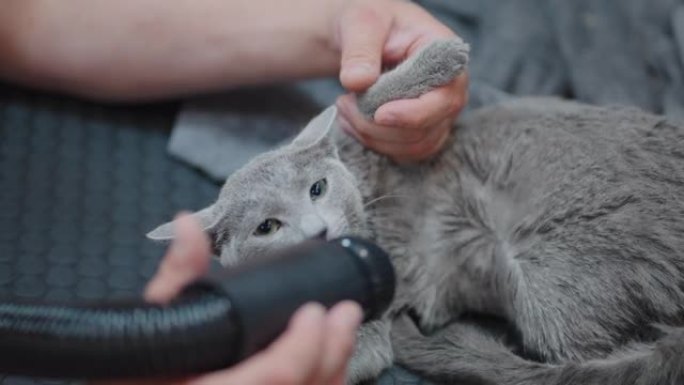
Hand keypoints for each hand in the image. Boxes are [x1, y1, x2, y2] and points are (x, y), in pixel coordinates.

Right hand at [102, 214, 362, 384]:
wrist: (145, 384)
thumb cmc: (142, 371)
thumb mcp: (152, 322)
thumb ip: (177, 276)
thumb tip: (189, 226)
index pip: (276, 375)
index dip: (304, 345)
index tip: (314, 311)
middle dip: (333, 348)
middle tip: (345, 314)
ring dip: (335, 366)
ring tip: (340, 332)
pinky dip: (325, 380)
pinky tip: (329, 361)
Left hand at [331, 0, 467, 161]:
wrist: (364, 36)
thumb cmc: (370, 23)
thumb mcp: (362, 22)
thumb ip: (360, 49)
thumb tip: (357, 81)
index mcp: (445, 56)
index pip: (445, 97)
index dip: (413, 113)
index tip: (379, 114)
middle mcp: (450, 89)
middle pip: (426, 128)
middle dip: (379, 126)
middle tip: (344, 103)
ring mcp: (438, 114)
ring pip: (413, 146)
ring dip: (372, 136)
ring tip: (344, 107)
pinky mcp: (422, 131)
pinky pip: (403, 152)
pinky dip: (373, 144)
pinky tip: (352, 122)